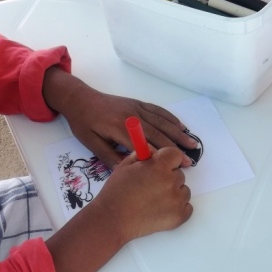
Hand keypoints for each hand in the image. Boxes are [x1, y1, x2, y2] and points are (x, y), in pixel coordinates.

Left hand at [41, 68, 197, 167]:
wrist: (79, 99)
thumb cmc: (83, 123)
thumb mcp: (91, 143)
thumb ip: (109, 157)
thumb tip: (127, 172)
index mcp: (120, 128)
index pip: (146, 144)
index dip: (162, 156)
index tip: (176, 166)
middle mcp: (132, 116)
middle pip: (158, 133)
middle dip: (175, 147)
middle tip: (190, 160)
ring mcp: (136, 108)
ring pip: (162, 121)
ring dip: (178, 132)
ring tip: (193, 144)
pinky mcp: (137, 103)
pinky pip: (157, 110)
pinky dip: (171, 118)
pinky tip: (181, 126)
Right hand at [94, 147, 192, 242]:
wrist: (113, 218)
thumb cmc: (116, 191)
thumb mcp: (124, 166)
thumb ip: (141, 154)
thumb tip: (153, 151)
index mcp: (158, 166)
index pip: (176, 154)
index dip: (168, 159)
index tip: (162, 164)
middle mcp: (171, 181)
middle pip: (179, 174)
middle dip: (167, 177)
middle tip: (151, 185)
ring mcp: (177, 200)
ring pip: (183, 190)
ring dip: (173, 192)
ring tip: (154, 200)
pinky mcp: (180, 216)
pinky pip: (187, 207)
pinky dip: (177, 208)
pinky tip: (161, 209)